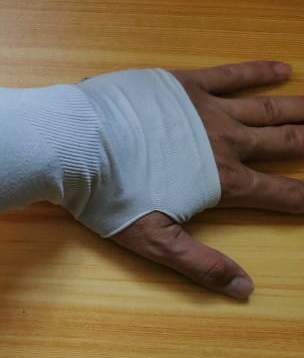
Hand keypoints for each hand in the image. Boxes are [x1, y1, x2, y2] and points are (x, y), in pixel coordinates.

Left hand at [112, 60, 302, 301]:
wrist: (74, 146)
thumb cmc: (108, 197)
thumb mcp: (153, 241)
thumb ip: (200, 263)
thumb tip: (244, 288)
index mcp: (221, 181)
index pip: (278, 194)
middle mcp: (224, 142)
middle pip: (284, 143)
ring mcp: (205, 108)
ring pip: (267, 108)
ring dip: (298, 110)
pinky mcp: (182, 84)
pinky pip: (230, 74)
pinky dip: (259, 71)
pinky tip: (282, 69)